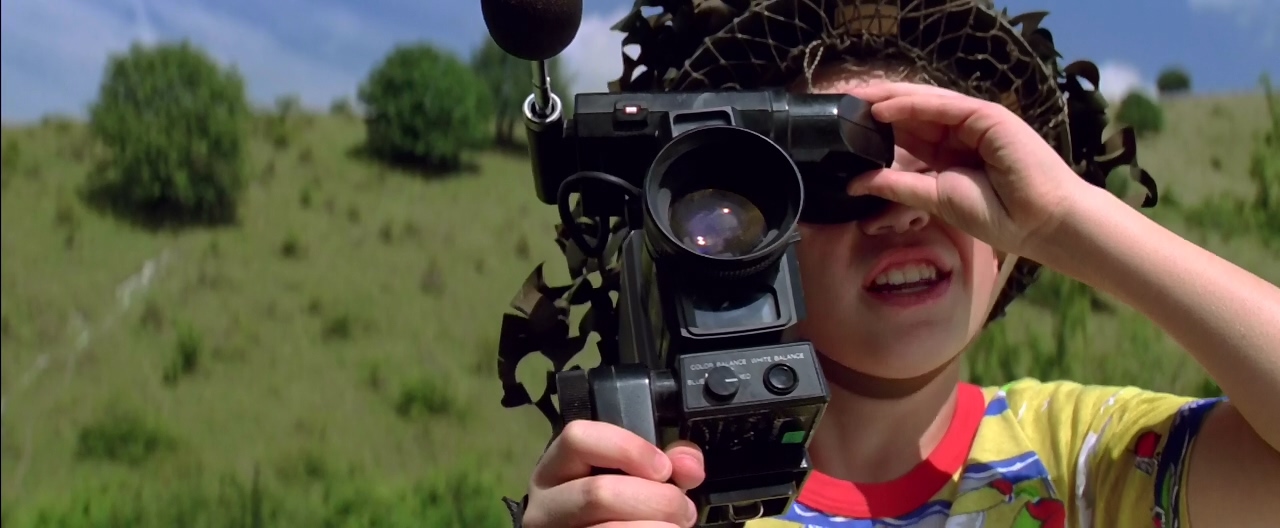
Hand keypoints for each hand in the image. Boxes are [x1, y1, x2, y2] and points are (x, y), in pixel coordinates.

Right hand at [522, 420, 705, 527]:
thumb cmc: (622, 509)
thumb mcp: (636, 478)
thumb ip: (667, 463)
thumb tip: (689, 465)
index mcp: (557, 469)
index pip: (578, 439)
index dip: (627, 448)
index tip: (662, 468)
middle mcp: (546, 504)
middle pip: (598, 492)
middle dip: (656, 501)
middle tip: (683, 510)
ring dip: (655, 527)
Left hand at [845, 82, 1095, 259]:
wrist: (1040, 222)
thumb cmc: (997, 215)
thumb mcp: (934, 199)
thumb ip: (897, 187)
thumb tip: (856, 184)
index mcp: (946, 152)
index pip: (905, 132)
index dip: (874, 127)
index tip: (841, 127)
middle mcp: (958, 132)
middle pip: (910, 112)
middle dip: (875, 106)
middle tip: (838, 103)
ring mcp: (974, 122)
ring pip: (924, 103)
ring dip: (887, 99)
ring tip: (854, 99)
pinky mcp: (987, 117)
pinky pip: (945, 106)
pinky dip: (914, 105)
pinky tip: (885, 107)